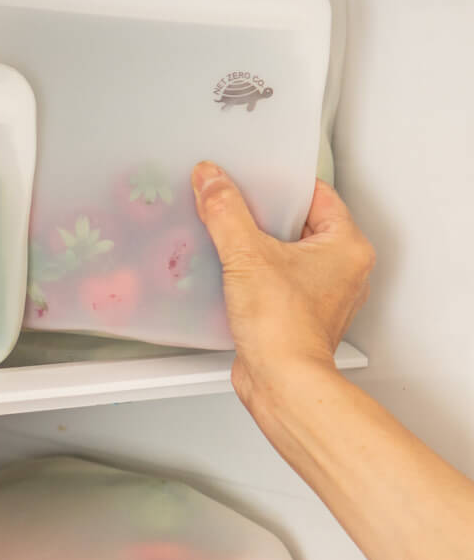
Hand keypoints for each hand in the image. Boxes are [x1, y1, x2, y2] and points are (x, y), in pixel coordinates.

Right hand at [190, 162, 374, 406]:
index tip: (252, 177)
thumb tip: (211, 180)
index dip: (279, 183)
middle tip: (235, 206)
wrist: (281, 382)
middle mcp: (343, 270)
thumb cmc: (284, 328)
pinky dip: (256, 275)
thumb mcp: (246, 255)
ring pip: (288, 254)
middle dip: (265, 215)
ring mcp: (323, 295)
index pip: (315, 194)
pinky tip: (232, 274)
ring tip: (231, 239)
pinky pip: (278, 281)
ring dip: (259, 247)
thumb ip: (226, 211)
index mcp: (347, 246)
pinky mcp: (300, 315)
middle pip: (300, 223)